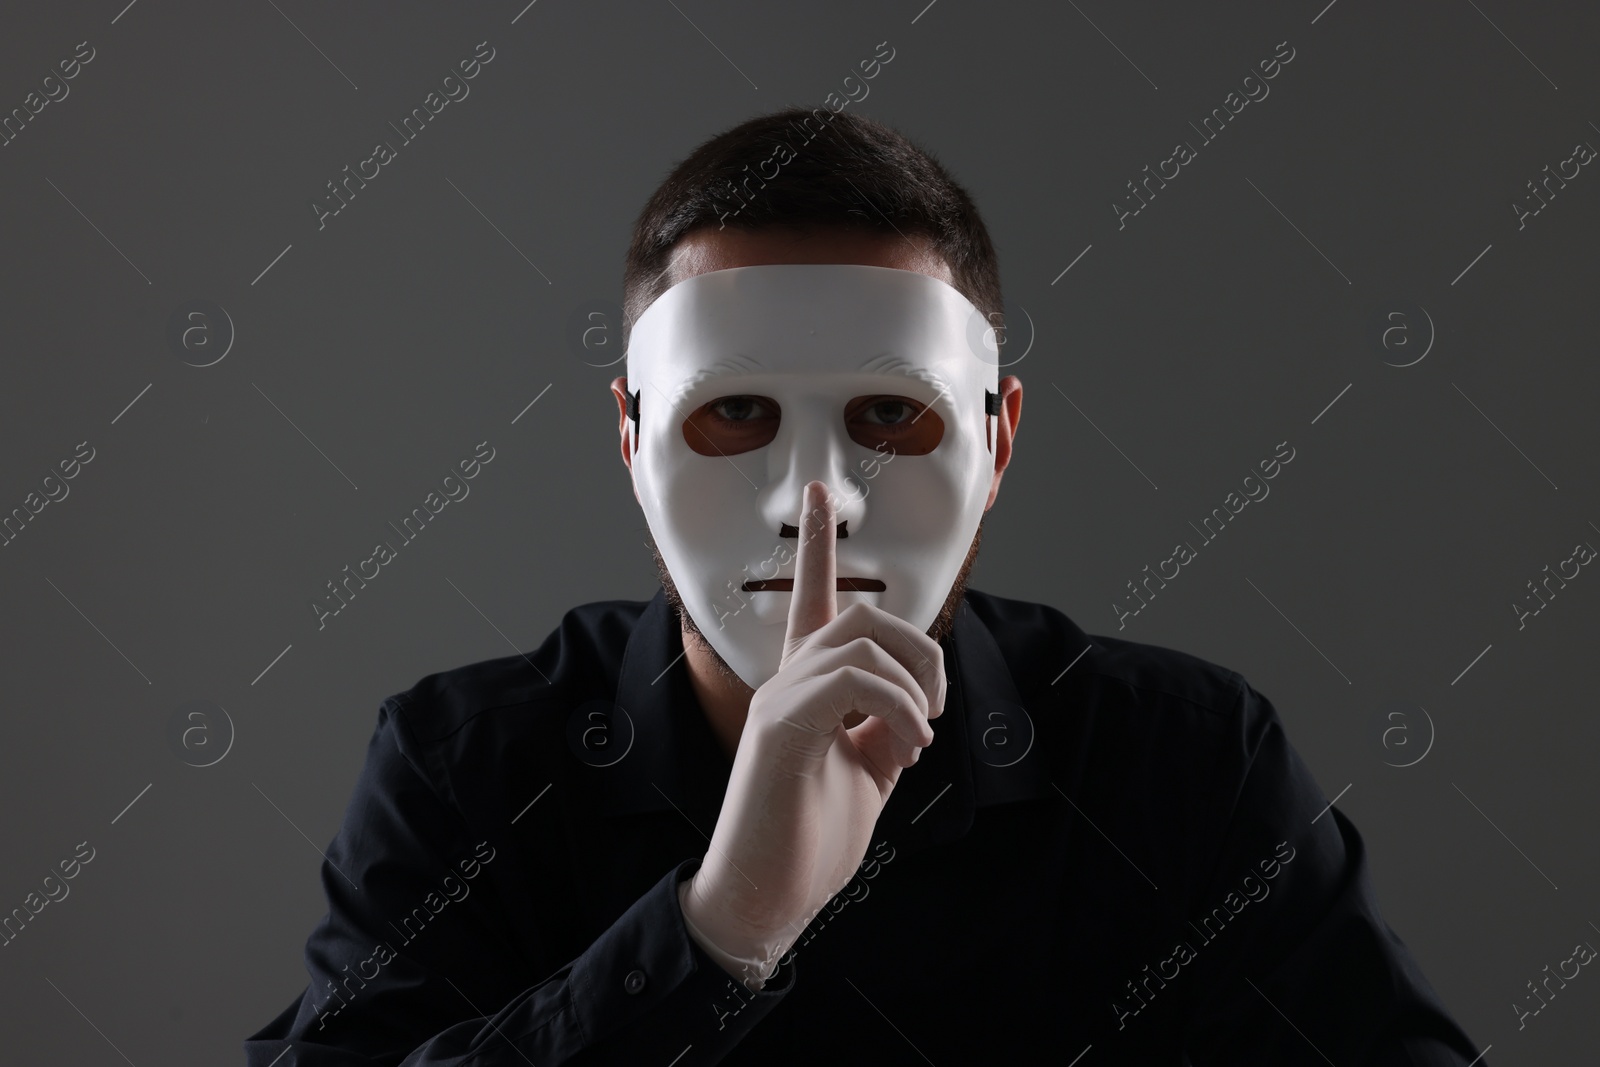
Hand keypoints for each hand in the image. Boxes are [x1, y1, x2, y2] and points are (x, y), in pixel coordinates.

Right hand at [679, 480, 946, 981]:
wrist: (764, 901)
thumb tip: (915, 702)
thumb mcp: (867, 775)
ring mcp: (779, 701)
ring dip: (912, 684)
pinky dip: (898, 709)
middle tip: (931, 717)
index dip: (815, 544)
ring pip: (861, 638)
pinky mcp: (781, 727)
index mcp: (804, 691)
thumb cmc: (808, 841)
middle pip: (859, 614)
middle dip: (919, 651)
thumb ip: (886, 727)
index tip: (819, 492)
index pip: (810, 602)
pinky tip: (906, 750)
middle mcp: (785, 684)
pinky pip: (854, 680)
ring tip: (918, 739)